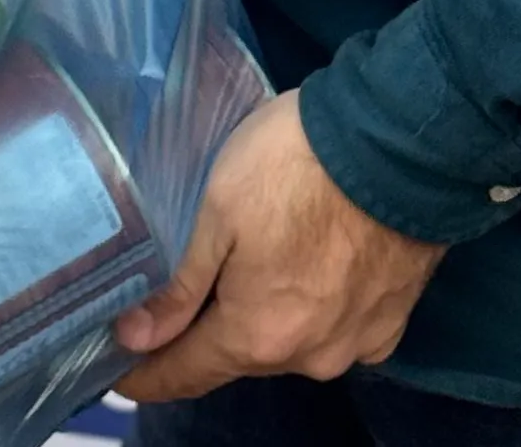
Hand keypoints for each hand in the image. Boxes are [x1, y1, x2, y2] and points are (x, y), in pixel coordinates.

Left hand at [113, 88, 447, 399]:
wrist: (399, 145)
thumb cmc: (293, 167)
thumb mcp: (217, 213)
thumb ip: (179, 286)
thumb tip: (135, 337)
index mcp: (256, 336)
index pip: (186, 373)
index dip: (148, 376)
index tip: (121, 374)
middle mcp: (308, 356)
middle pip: (238, 355)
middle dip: (204, 336)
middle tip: (173, 305)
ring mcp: (357, 343)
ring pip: (289, 341)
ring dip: (262, 319)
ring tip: (245, 276)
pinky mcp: (393, 320)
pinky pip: (336, 329)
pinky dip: (313, 311)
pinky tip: (305, 274)